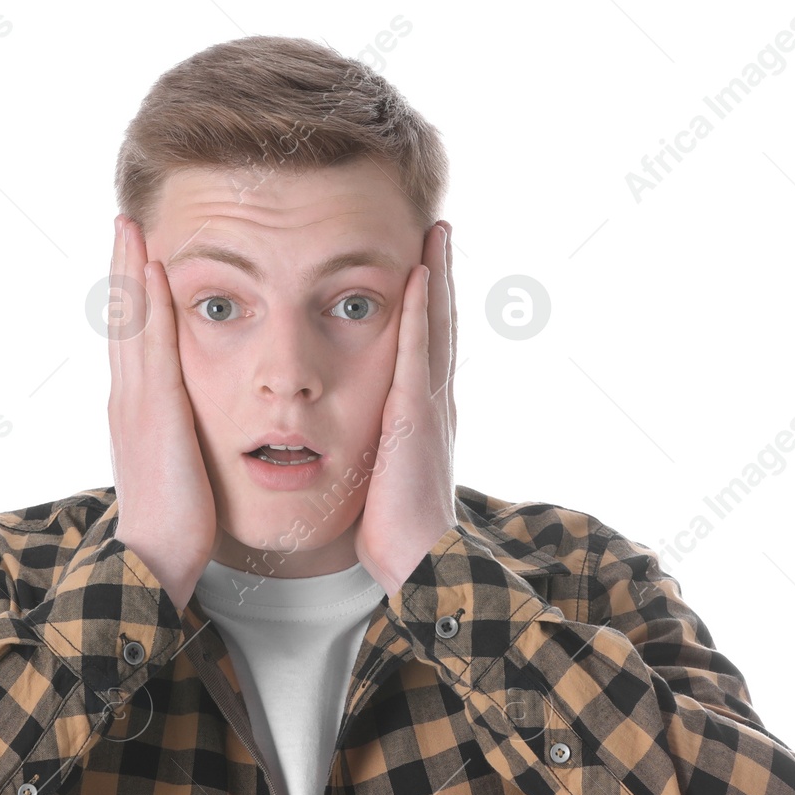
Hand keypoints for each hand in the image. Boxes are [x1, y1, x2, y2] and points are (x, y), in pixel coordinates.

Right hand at [107, 213, 216, 614]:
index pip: (134, 341)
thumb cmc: (176, 526)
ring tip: (132, 226)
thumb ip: (182, 439)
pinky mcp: (154, 414)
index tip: (138, 256)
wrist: (154, 563)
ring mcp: (136, 405)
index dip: (132, 297)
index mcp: (138, 413)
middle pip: (123, 320)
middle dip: (124, 268)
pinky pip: (151, 347)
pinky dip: (146, 306)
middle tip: (125, 221)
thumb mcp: (179, 469)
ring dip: (130, 271)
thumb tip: (193, 426)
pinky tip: (152, 272)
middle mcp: (129, 401)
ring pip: (130, 324)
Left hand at [353, 221, 458, 597]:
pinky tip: (419, 276)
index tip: (422, 268)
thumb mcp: (379, 480)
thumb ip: (372, 452)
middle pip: (439, 326)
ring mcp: (430, 407)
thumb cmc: (393, 533)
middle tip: (437, 231)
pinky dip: (421, 312)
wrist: (420, 563)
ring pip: (436, 328)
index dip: (426, 308)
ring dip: (436, 278)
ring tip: (435, 233)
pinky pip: (419, 352)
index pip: (425, 349)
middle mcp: (433, 404)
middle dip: (439, 278)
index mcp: (421, 418)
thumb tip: (356, 445)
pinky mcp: (417, 416)